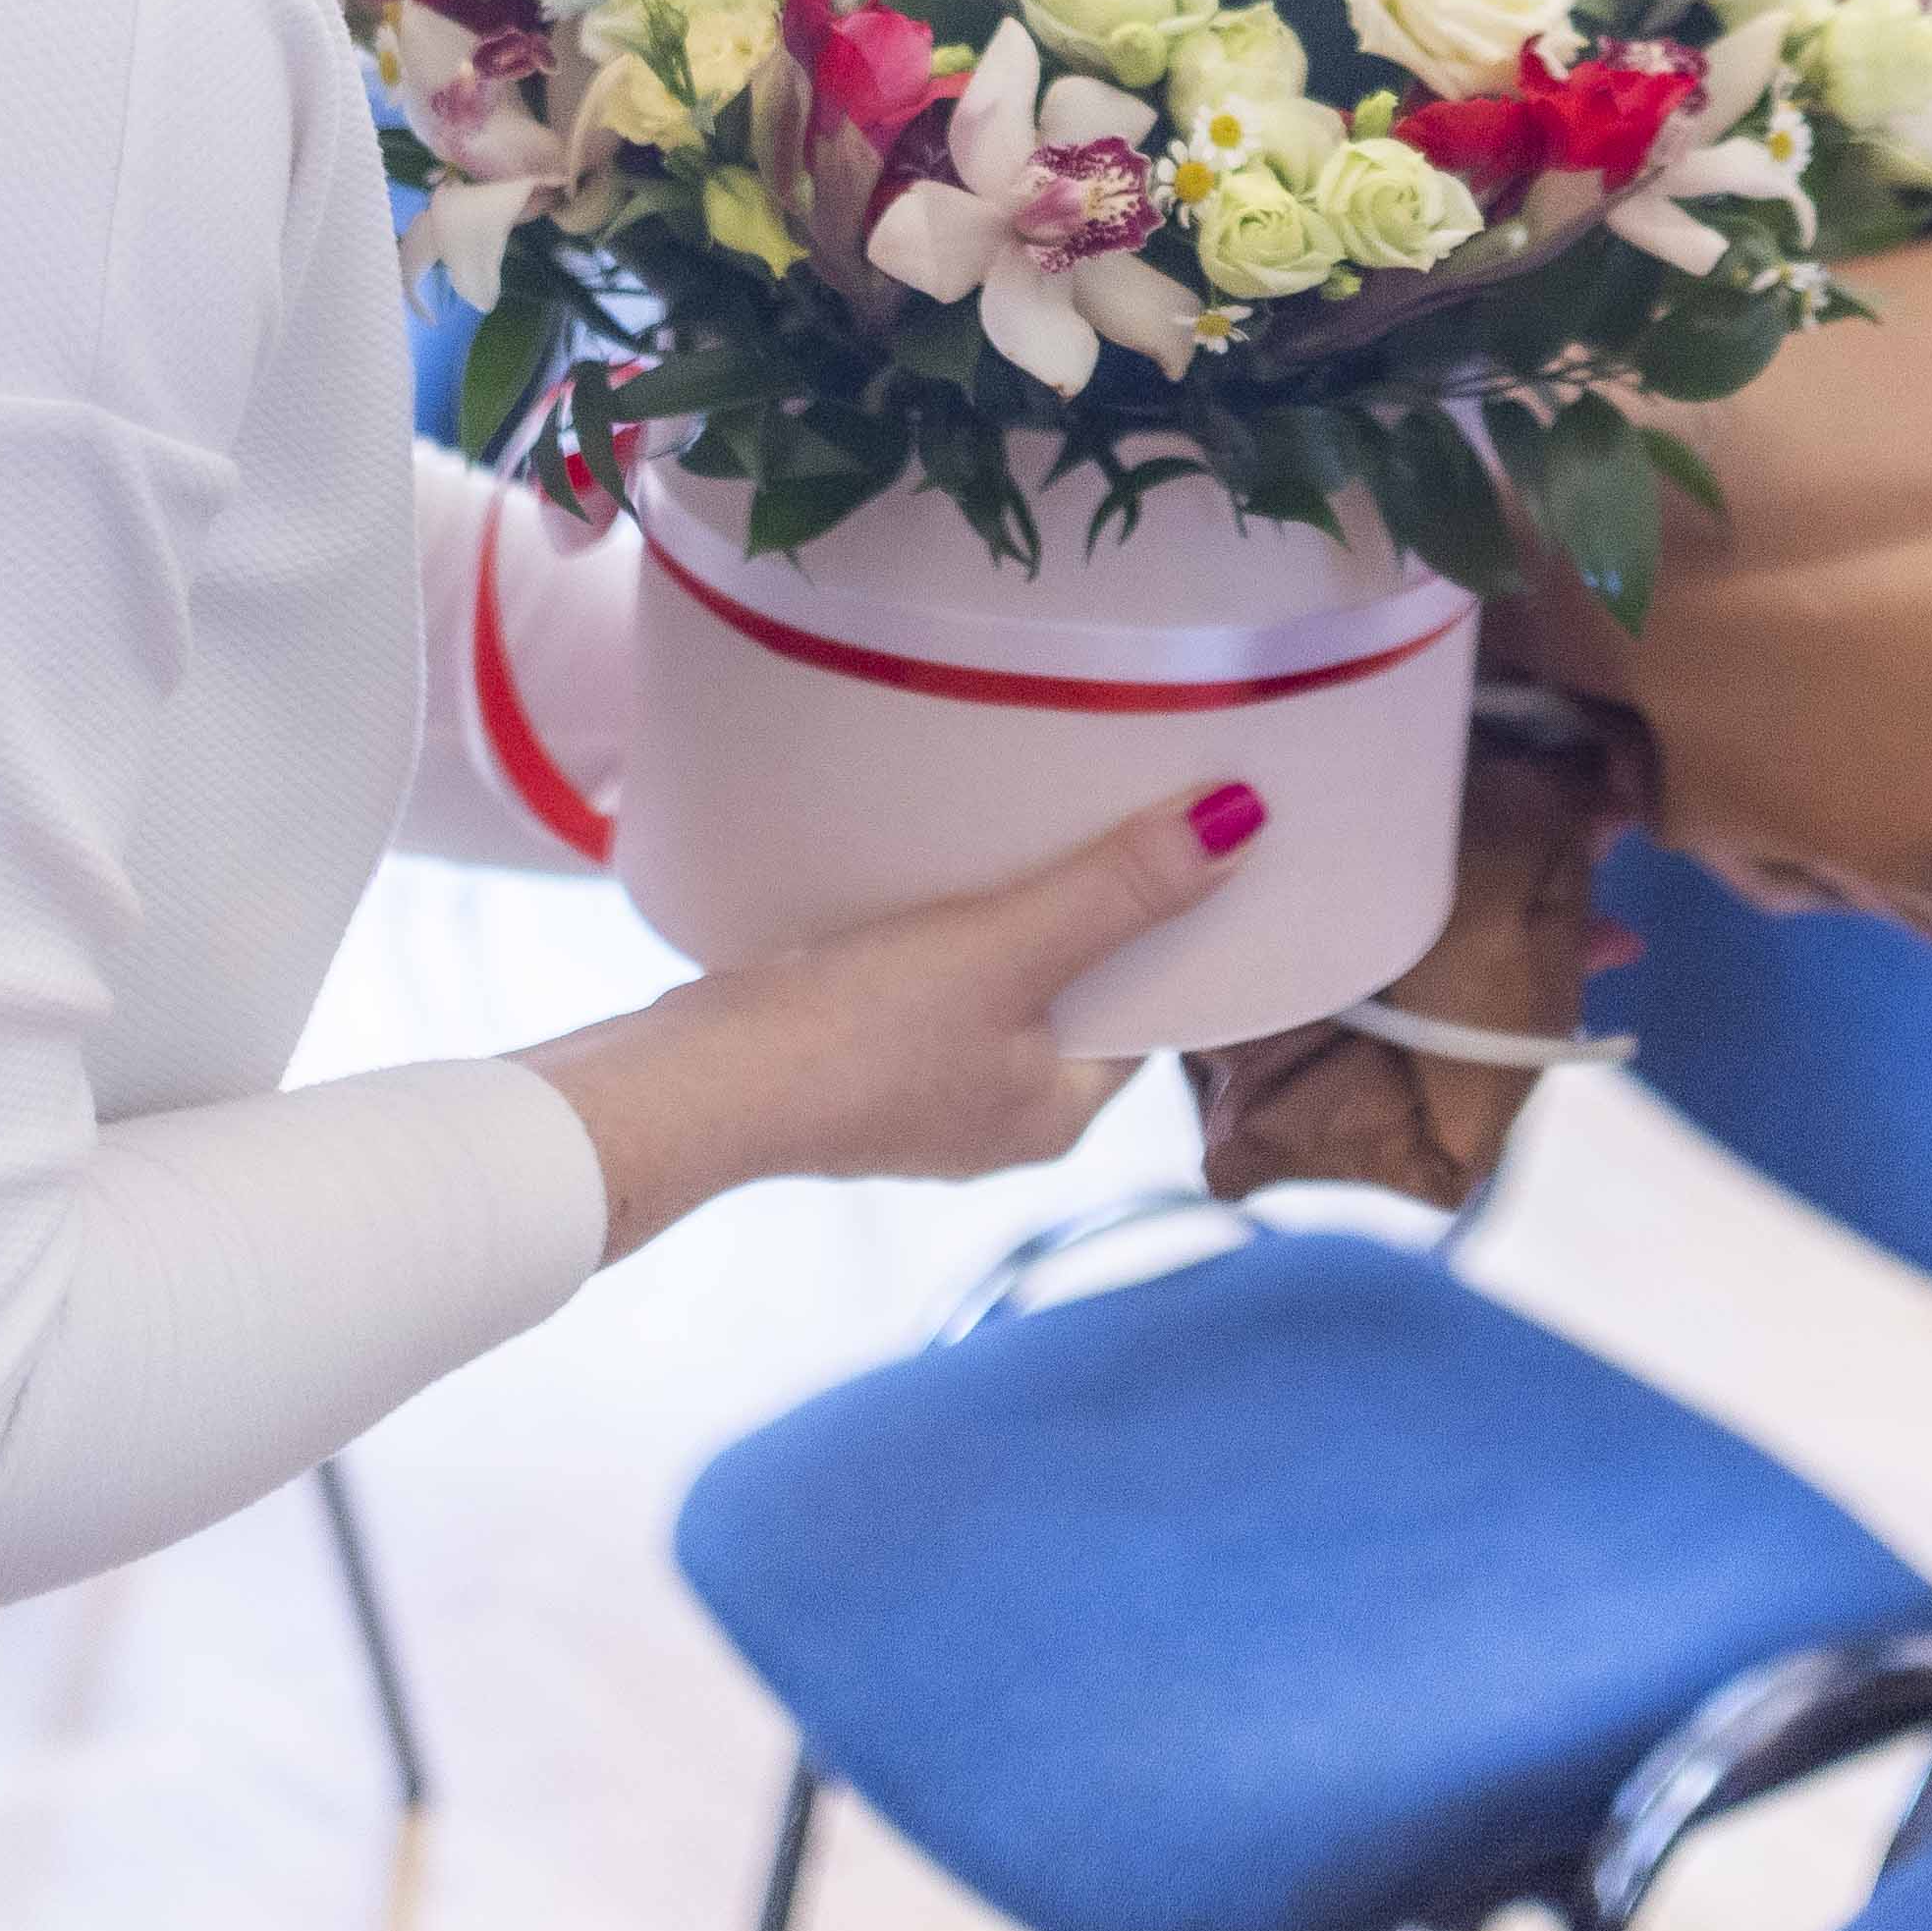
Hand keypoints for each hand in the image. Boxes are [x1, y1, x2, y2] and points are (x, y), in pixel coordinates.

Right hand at [528, 783, 1267, 1258]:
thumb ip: (1121, 889)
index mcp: (1053, 1116)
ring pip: (994, 987)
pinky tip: (925, 872)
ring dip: (1010, 918)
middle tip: (1114, 814)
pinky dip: (938, 930)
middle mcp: (992, 1116)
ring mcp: (913, 1093)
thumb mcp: (1008, 948)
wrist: (690, 1086)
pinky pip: (923, 982)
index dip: (1176, 940)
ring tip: (1026, 825)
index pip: (1150, 1022)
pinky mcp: (845, 1058)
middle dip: (1090, 917)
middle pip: (1073, 998)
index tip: (1194, 855)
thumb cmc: (857, 1038)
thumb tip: (1241, 826)